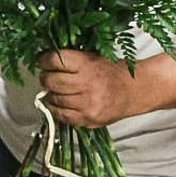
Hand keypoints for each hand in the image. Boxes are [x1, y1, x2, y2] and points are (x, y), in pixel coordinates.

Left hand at [37, 49, 152, 128]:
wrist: (133, 91)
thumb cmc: (112, 72)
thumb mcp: (93, 57)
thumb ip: (71, 59)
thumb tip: (44, 59)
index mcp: (88, 64)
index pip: (55, 60)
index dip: (43, 60)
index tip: (42, 61)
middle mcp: (87, 83)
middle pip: (51, 80)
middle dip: (46, 77)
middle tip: (48, 76)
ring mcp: (86, 103)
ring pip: (54, 98)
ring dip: (51, 94)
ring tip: (57, 90)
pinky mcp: (87, 118)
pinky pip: (60, 115)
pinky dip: (56, 109)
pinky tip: (60, 103)